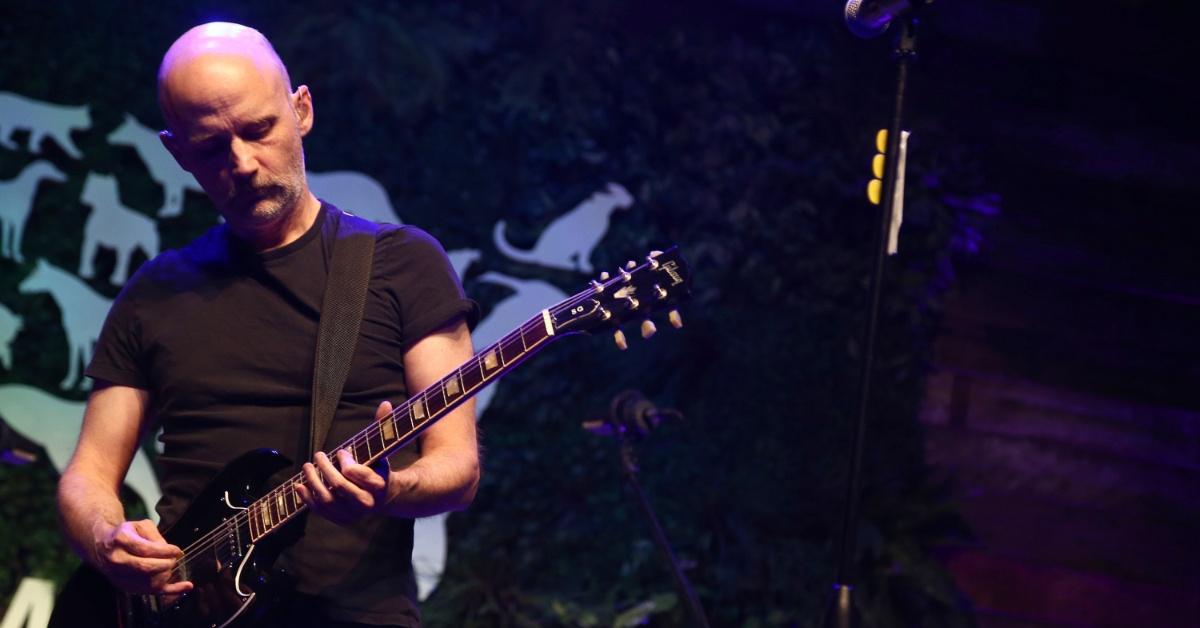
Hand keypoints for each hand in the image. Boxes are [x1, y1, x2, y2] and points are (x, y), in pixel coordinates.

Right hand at [93, 519, 191, 594]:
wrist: (102, 546)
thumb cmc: (126, 534)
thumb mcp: (140, 526)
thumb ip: (155, 536)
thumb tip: (168, 550)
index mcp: (120, 540)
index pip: (146, 550)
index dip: (165, 551)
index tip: (177, 551)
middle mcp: (116, 559)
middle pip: (146, 568)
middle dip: (166, 564)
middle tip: (174, 559)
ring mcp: (119, 576)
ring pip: (148, 582)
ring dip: (165, 575)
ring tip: (169, 566)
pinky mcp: (124, 586)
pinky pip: (149, 592)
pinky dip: (170, 591)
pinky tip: (186, 586)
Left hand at [296, 401, 394, 524]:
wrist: (384, 496)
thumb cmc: (379, 467)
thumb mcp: (383, 448)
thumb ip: (383, 427)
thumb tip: (385, 403)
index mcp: (379, 485)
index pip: (357, 473)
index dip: (345, 461)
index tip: (341, 451)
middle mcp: (367, 503)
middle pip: (339, 486)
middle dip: (325, 468)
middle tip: (318, 455)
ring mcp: (354, 514)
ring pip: (328, 499)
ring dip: (313, 482)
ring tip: (307, 467)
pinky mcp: (342, 519)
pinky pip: (322, 511)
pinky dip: (308, 499)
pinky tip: (300, 485)